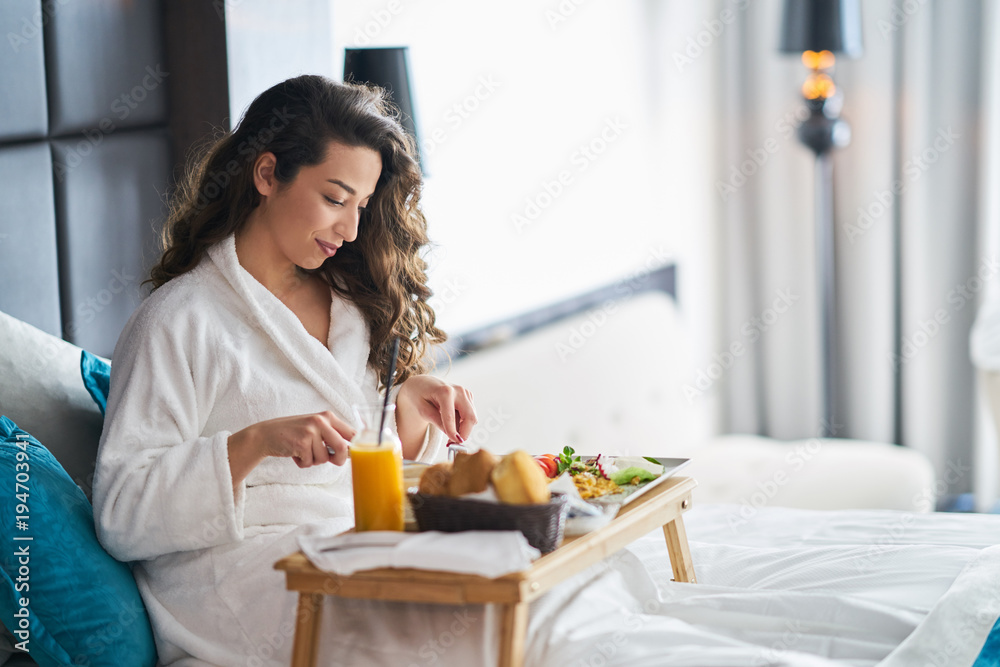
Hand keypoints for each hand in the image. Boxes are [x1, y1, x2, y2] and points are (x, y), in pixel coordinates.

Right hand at [227, 411, 355, 488]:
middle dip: (339, 460)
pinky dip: (303, 463)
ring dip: (314, 461)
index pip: (352, 433)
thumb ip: (333, 436)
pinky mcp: (301, 442)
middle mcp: (321, 421)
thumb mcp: (316, 429)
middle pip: (343, 448)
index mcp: (328, 417)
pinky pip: (310, 462)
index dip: (355, 448)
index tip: (351, 456)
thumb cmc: (295, 434)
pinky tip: (295, 453)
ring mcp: (311, 431)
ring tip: (304, 451)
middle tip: (332, 461)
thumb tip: (353, 452)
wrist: (267, 434)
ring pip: (324, 458)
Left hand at [395, 375, 477, 456]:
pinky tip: (452, 420)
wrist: (422, 384)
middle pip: (470, 417)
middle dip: (464, 433)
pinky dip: (463, 422)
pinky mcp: (468, 396)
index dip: (453, 432)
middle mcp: (458, 390)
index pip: (451, 416)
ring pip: (471, 417)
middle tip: (453, 442)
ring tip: (448, 431)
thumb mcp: (422, 410)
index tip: (453, 443)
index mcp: (445, 391)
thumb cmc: (419, 396)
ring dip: (463, 428)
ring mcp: (465, 392)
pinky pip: (470, 414)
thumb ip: (437, 421)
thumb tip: (451, 435)